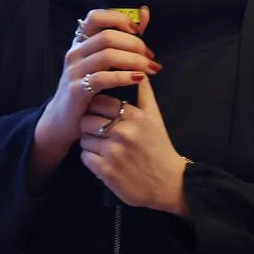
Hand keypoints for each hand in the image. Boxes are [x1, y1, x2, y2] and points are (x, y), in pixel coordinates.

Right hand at [34, 7, 160, 156]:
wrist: (64, 119)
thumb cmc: (88, 89)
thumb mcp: (101, 64)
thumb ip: (121, 42)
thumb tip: (144, 15)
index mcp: (81, 43)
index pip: (96, 17)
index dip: (119, 19)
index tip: (138, 30)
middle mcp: (75, 52)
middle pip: (107, 36)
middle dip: (134, 44)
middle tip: (150, 56)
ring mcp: (74, 70)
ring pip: (107, 55)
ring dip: (134, 60)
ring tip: (149, 69)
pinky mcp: (76, 89)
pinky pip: (103, 78)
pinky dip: (124, 77)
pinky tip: (138, 79)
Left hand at [78, 71, 189, 213]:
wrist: (169, 184)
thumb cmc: (159, 147)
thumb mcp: (155, 118)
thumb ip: (145, 93)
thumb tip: (140, 69)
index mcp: (134, 116)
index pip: (99, 101)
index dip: (96, 107)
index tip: (101, 113)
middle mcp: (123, 133)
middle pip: (87, 119)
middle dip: (90, 125)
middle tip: (100, 131)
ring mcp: (114, 153)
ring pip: (84, 139)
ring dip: (90, 143)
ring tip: (103, 147)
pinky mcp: (106, 172)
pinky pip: (84, 157)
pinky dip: (90, 159)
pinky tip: (103, 160)